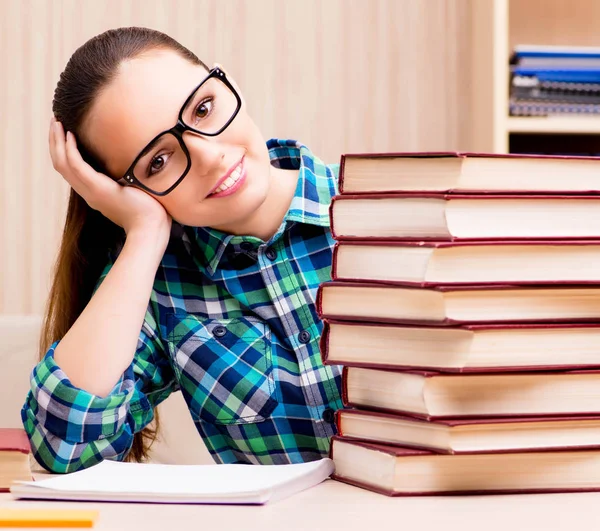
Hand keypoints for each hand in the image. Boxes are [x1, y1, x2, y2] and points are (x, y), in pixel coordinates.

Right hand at [49, 117, 171, 238]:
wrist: (151, 228)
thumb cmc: (149, 212)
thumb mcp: (134, 191)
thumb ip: (128, 180)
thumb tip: (135, 166)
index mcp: (94, 193)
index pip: (70, 170)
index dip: (63, 151)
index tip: (64, 132)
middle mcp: (88, 193)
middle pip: (61, 164)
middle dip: (55, 142)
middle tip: (54, 122)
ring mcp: (91, 191)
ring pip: (63, 163)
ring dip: (57, 141)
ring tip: (56, 122)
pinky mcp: (98, 189)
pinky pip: (77, 166)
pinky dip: (70, 150)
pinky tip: (70, 135)